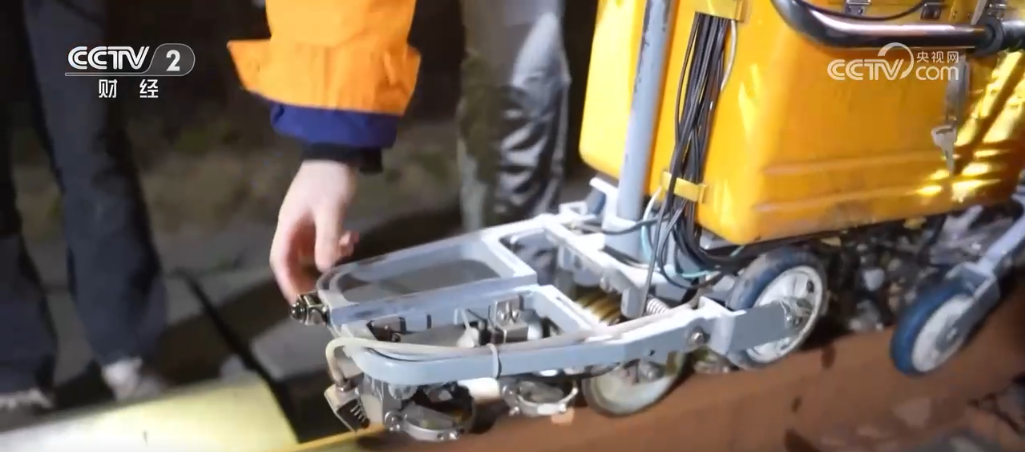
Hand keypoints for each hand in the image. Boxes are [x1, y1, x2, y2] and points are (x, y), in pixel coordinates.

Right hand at [270, 160, 359, 301]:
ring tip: (350, 249)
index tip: (300, 301)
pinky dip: (337, 242)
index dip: (287, 283)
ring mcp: (306, 220)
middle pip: (295, 259)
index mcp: (288, 224)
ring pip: (313, 250)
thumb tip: (324, 269)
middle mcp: (292, 225)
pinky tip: (354, 236)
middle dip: (310, 275)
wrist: (338, 148)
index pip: (280, 261)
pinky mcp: (319, 215)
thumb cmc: (330, 179)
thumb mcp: (331, 211)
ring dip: (330, 255)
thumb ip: (327, 240)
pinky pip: (324, 238)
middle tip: (328, 289)